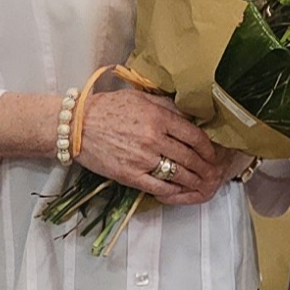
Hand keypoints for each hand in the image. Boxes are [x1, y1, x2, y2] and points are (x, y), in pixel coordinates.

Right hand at [76, 87, 227, 205]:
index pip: (194, 135)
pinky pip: (159, 187)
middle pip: (190, 157)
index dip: (208, 147)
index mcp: (158, 117)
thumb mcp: (140, 98)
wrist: (76, 126)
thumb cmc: (107, 108)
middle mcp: (153, 138)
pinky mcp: (130, 175)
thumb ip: (166, 108)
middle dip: (205, 167)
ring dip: (194, 181)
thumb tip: (189, 118)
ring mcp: (142, 159)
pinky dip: (172, 191)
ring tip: (201, 184)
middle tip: (212, 172)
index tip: (212, 153)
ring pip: (178, 174)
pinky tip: (179, 191)